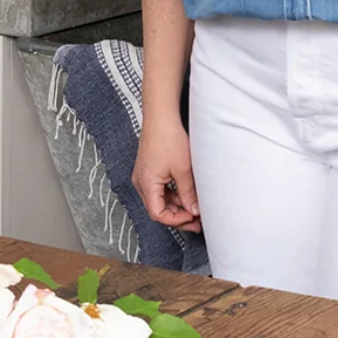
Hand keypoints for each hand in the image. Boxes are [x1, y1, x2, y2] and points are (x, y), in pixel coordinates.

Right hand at [132, 117, 200, 231]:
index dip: (176, 220)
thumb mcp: (183, 170)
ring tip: (193, 206)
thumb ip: (188, 194)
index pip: (158, 214)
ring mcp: (143, 175)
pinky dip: (171, 194)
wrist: (161, 116)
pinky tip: (185, 193)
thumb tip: (193, 211)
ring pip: (159, 199)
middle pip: (157, 209)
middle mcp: (141, 181)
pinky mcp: (148, 169)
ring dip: (176, 205)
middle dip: (177, 216)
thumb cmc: (168, 137)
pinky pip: (158, 189)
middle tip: (196, 220)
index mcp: (146, 183)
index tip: (192, 218)